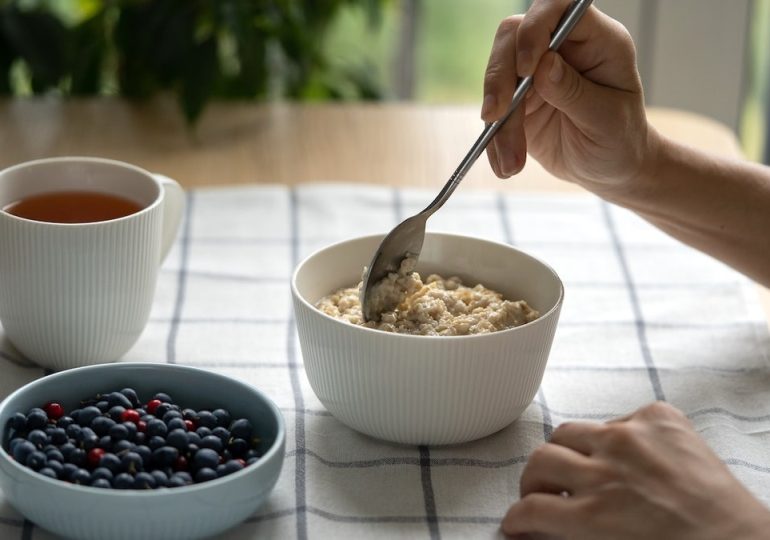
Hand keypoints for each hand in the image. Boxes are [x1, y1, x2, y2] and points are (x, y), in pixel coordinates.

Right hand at [482, 0, 653, 194]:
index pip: (558, 9)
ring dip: (498, 122)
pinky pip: (494, 111)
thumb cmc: (621, 140)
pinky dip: (494, 140)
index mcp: (596, 40)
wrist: (610, 169)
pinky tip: (506, 164)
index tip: (526, 68)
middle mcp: (561, 49)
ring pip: (497, 77)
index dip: (535, 29)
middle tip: (496, 116)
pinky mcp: (517, 100)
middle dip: (500, 78)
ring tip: (512, 164)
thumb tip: (543, 66)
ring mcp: (535, 73)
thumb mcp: (607, 120)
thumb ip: (575, 91)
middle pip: (512, 38)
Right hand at [501, 402, 769, 538]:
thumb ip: (571, 539)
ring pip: (569, 431)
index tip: (517, 523)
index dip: (516, 520)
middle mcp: (608, 470)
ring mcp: (634, 436)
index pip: (530, 509)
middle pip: (539, 461)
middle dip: (533, 482)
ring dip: (567, 454)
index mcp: (596, 516)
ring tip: (579, 468)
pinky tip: (631, 458)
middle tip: (542, 494)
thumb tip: (536, 532)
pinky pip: (618, 418)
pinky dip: (616, 437)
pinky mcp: (660, 418)